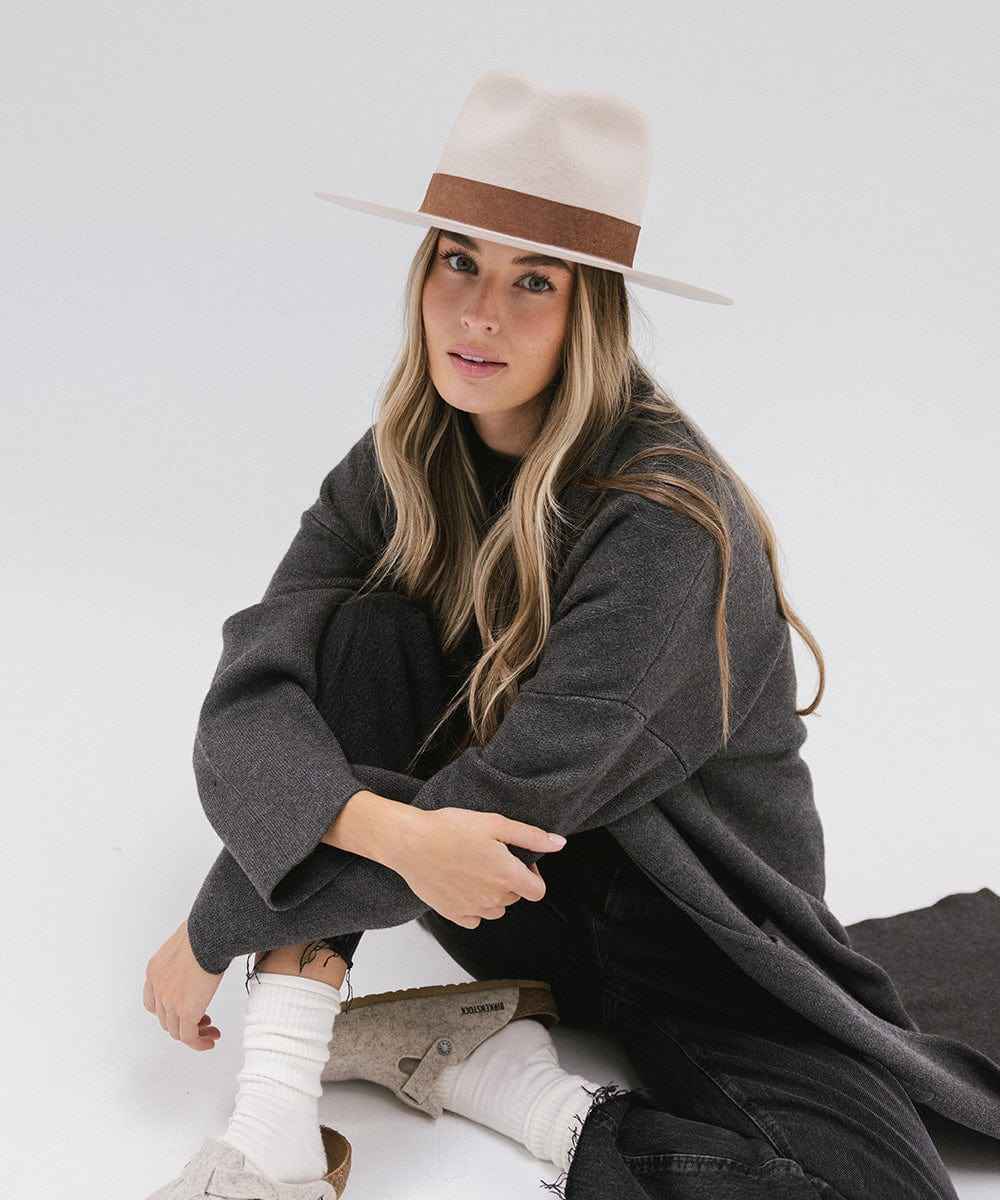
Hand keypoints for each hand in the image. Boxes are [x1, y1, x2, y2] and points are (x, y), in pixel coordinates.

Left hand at [143, 919, 224, 1050]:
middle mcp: (158, 988)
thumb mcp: (186, 941)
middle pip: (165, 1018)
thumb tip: (202, 949)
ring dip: (194, 1034)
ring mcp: (170, 1002)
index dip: (168, 1011)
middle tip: (203, 1021)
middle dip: (183, 1023)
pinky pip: (189, 1037)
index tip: (185, 1009)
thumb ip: (187, 953)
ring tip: (210, 1033)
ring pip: (176, 1031)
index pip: (152, 1002)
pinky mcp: (187, 1011)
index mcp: (155, 970)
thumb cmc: (204, 930)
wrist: (208, 935)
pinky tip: (210, 1041)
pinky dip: (198, 1042)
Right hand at [392, 807, 564, 928]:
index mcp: (507, 876)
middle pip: (515, 897)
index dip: (532, 874)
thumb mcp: (496, 823)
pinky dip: (472, 905)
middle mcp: (493, 899)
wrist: (410, 842)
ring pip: (495, 909)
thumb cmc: (450, 829)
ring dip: (492, 893)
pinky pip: (473, 918)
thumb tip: (560, 844)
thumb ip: (531, 836)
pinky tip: (461, 883)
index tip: (519, 860)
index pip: (538, 891)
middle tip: (489, 855)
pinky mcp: (452, 914)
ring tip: (473, 868)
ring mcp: (472, 909)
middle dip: (509, 879)